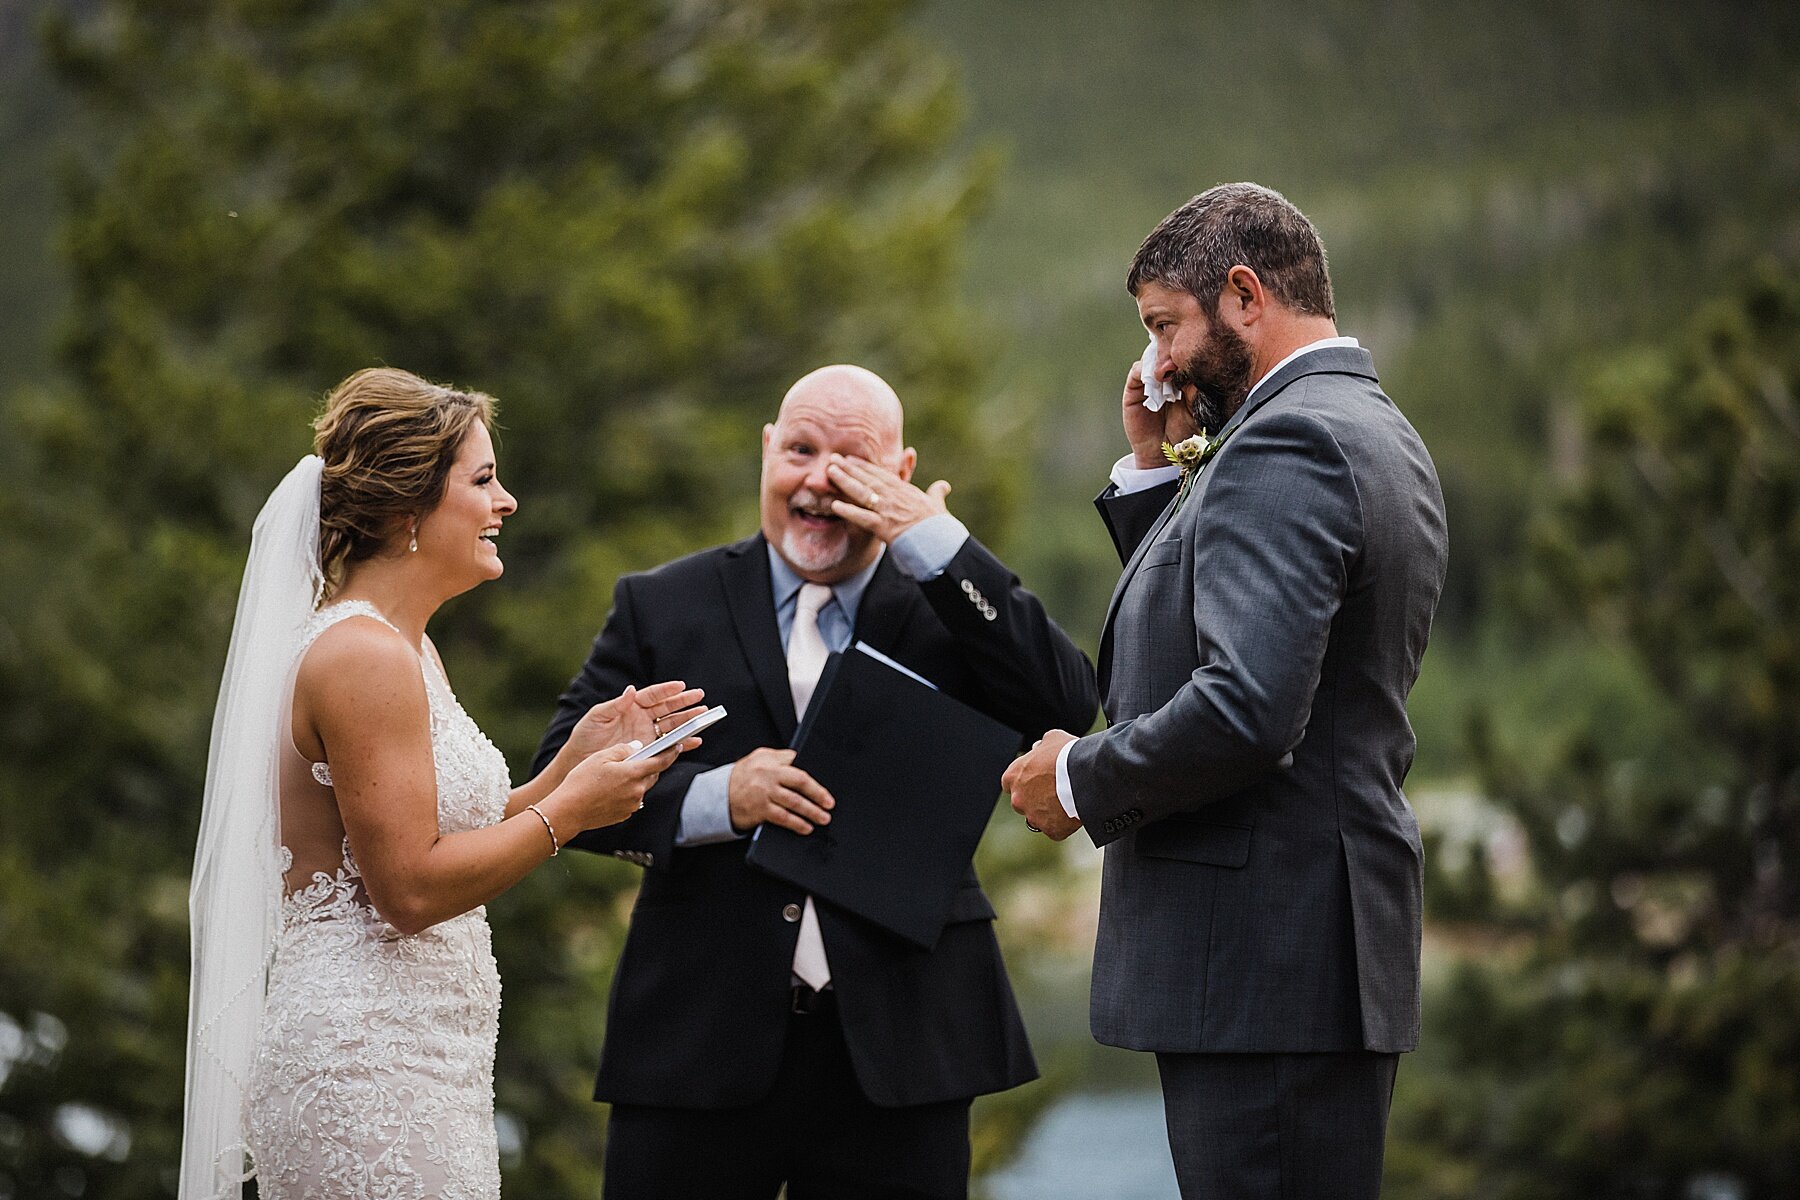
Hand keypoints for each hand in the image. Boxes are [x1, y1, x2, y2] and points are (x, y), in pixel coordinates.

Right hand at [557, 738, 693, 830]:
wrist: (569, 811)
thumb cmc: (582, 781)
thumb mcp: (601, 757)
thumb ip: (623, 749)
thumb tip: (637, 747)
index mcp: (634, 773)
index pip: (661, 761)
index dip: (672, 752)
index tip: (678, 746)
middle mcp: (637, 791)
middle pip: (652, 775)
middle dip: (649, 766)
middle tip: (640, 759)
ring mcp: (631, 805)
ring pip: (641, 788)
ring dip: (636, 780)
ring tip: (618, 775)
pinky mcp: (624, 815)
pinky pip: (631, 800)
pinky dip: (627, 792)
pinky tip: (611, 789)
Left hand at [564, 681, 706, 761]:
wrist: (581, 762)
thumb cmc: (586, 737)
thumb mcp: (596, 717)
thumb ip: (615, 705)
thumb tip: (631, 690)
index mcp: (631, 707)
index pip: (652, 696)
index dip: (667, 690)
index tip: (680, 686)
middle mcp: (642, 719)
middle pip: (667, 708)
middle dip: (684, 703)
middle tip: (700, 697)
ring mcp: (647, 735)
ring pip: (672, 725)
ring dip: (687, 721)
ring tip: (703, 716)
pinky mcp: (649, 751)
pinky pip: (669, 746)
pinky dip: (683, 744)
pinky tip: (695, 741)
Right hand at [727, 747, 834, 835]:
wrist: (717, 796)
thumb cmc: (741, 778)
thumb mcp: (758, 759)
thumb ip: (779, 759)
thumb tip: (801, 760)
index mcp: (769, 759)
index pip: (797, 763)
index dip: (813, 775)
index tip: (826, 786)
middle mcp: (767, 774)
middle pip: (800, 781)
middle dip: (818, 793)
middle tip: (829, 803)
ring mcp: (763, 792)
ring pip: (794, 801)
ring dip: (812, 811)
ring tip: (823, 818)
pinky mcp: (760, 810)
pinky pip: (783, 817)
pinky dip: (797, 823)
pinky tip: (806, 827)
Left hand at [826, 454, 949, 542]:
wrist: (942, 542)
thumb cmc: (940, 525)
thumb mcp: (938, 505)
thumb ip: (937, 493)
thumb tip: (944, 486)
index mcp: (905, 491)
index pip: (881, 475)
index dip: (864, 466)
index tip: (850, 459)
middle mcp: (895, 497)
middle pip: (868, 479)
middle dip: (849, 468)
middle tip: (833, 458)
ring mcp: (888, 511)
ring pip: (863, 493)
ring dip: (845, 481)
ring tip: (830, 472)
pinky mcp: (885, 527)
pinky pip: (863, 518)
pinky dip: (848, 511)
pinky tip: (834, 505)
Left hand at [1002, 730, 1081, 840]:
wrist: (1085, 775)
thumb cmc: (1067, 755)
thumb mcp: (1052, 739)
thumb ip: (1041, 746)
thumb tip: (1040, 748)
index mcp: (1013, 776)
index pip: (1011, 782)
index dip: (1026, 781)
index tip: (1038, 779)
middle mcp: (1018, 798)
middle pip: (1023, 802)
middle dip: (1036, 798)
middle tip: (1055, 790)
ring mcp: (1033, 816)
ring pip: (1039, 818)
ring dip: (1049, 811)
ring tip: (1068, 800)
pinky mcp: (1050, 829)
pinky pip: (1055, 829)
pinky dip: (1063, 823)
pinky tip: (1074, 812)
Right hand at [1122, 360, 1198, 469]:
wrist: (1163, 453)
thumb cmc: (1184, 432)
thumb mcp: (1196, 408)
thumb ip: (1196, 389)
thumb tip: (1196, 369)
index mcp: (1182, 377)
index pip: (1183, 356)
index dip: (1187, 351)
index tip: (1196, 352)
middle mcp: (1165, 376)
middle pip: (1166, 352)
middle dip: (1174, 353)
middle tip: (1183, 356)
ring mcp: (1148, 381)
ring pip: (1152, 358)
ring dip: (1161, 361)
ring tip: (1171, 369)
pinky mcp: (1133, 389)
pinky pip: (1137, 371)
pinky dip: (1146, 370)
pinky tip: (1157, 378)